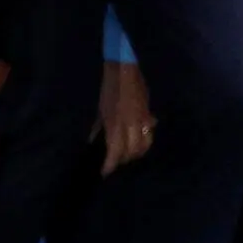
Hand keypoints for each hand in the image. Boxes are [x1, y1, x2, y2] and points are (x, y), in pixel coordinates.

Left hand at [94, 58, 153, 174]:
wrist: (125, 69)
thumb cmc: (109, 88)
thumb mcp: (100, 109)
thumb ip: (98, 127)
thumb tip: (92, 141)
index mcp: (115, 124)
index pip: (115, 152)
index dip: (110, 166)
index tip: (105, 172)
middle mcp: (130, 125)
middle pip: (132, 152)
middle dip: (124, 160)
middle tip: (116, 161)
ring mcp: (142, 119)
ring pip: (145, 144)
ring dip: (138, 152)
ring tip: (130, 153)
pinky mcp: (149, 113)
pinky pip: (150, 132)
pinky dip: (146, 138)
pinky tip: (141, 139)